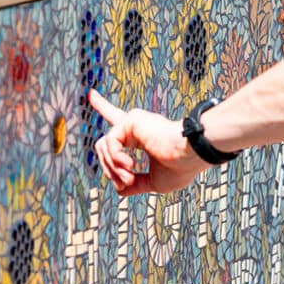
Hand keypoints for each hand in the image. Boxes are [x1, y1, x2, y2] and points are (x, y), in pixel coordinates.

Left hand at [89, 90, 209, 195]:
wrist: (192, 154)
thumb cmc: (181, 166)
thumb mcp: (154, 182)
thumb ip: (136, 184)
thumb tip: (121, 190)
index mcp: (141, 137)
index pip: (118, 125)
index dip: (103, 107)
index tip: (91, 93)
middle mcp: (135, 127)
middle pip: (105, 144)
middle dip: (111, 170)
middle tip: (126, 183)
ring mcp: (132, 122)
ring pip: (104, 147)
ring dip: (113, 168)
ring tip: (129, 178)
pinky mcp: (130, 121)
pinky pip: (109, 143)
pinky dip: (116, 159)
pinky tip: (130, 166)